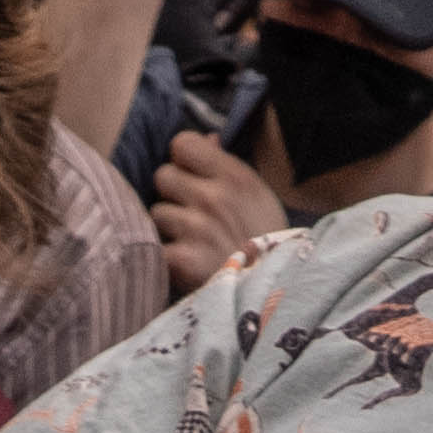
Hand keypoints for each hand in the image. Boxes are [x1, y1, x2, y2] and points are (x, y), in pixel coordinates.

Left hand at [150, 120, 288, 290]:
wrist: (276, 294)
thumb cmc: (268, 242)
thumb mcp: (258, 196)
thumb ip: (227, 166)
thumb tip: (207, 138)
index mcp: (234, 176)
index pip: (182, 143)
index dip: (184, 160)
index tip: (193, 177)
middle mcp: (213, 197)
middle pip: (163, 176)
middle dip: (174, 195)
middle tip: (193, 215)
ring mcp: (196, 229)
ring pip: (157, 213)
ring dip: (169, 229)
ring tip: (194, 244)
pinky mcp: (182, 261)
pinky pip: (155, 247)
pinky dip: (166, 258)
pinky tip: (186, 264)